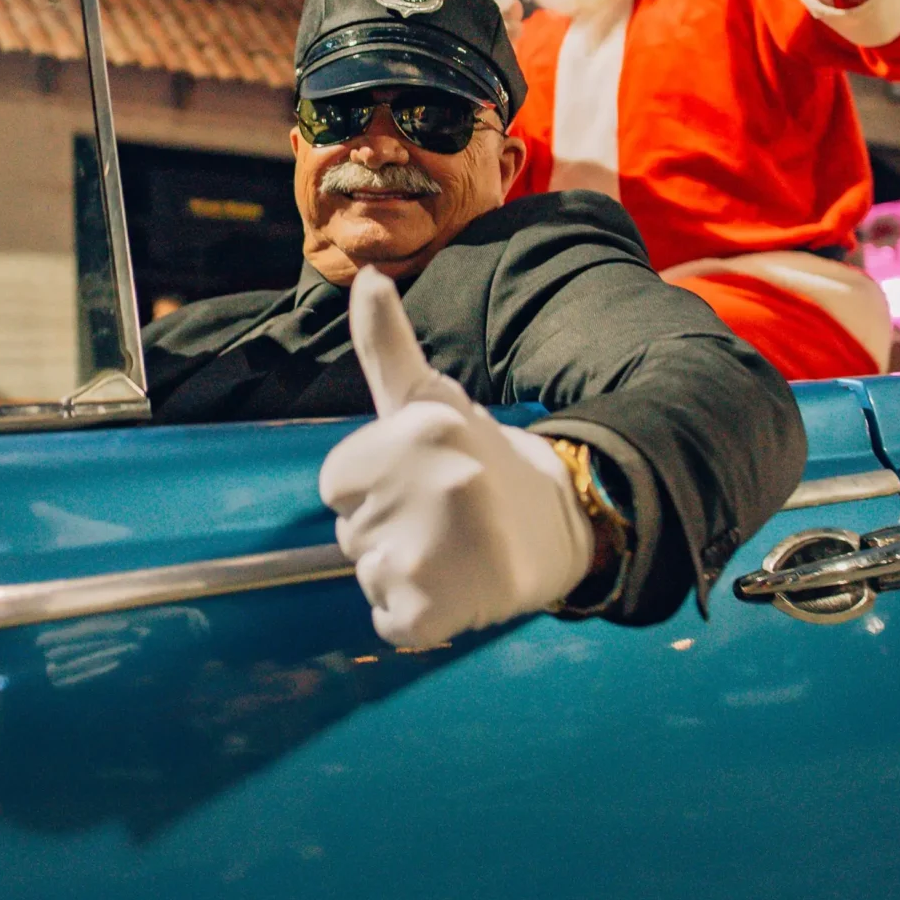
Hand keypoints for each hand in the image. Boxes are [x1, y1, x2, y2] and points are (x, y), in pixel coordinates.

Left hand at [319, 267, 592, 646]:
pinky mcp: (437, 612)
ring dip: (401, 575)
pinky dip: (414, 620)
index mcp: (416, 431)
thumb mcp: (428, 396)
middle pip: (349, 534)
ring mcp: (431, 552)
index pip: (335, 484)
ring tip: (452, 552)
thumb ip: (385, 343)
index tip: (421, 480)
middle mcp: (427, 486)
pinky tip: (454, 591)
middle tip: (443, 518)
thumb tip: (366, 274)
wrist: (565, 521)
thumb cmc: (481, 457)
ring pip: (368, 578)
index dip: (372, 488)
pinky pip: (391, 624)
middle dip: (388, 530)